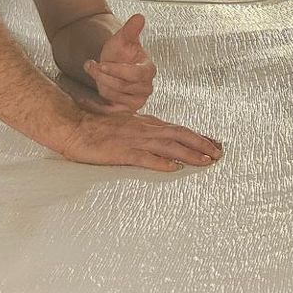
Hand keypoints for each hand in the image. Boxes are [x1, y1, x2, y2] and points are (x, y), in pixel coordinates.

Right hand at [60, 108, 221, 172]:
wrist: (73, 125)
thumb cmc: (95, 127)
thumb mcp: (124, 125)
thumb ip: (141, 130)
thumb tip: (158, 138)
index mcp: (145, 123)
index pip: (177, 129)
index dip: (197, 137)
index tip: (213, 144)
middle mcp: (144, 129)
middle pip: (179, 134)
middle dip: (201, 143)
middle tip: (219, 153)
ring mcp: (133, 139)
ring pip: (168, 145)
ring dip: (189, 153)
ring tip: (206, 161)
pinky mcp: (121, 151)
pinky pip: (144, 157)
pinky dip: (160, 163)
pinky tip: (173, 168)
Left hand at [82, 13, 155, 112]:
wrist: (114, 64)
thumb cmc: (120, 53)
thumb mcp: (123, 38)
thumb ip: (131, 29)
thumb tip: (139, 17)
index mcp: (149, 70)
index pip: (135, 74)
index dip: (117, 70)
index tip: (102, 63)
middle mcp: (146, 87)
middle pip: (122, 86)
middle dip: (104, 76)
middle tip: (92, 65)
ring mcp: (138, 100)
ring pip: (114, 95)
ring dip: (100, 84)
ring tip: (95, 73)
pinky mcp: (127, 110)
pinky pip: (111, 110)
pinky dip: (99, 102)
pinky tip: (92, 92)